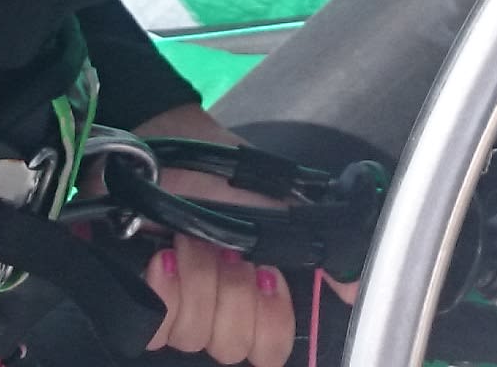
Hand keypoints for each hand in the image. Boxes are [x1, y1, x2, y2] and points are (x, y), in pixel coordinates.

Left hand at [131, 106, 334, 366]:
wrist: (161, 149)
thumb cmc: (219, 175)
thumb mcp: (280, 206)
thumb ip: (321, 248)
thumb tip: (357, 289)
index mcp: (256, 292)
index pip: (271, 347)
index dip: (269, 319)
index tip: (264, 274)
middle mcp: (219, 307)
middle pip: (233, 346)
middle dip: (229, 291)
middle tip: (224, 248)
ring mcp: (178, 306)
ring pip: (194, 336)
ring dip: (195, 280)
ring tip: (186, 239)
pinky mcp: (139, 301)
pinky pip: (155, 330)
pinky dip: (162, 291)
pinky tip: (162, 259)